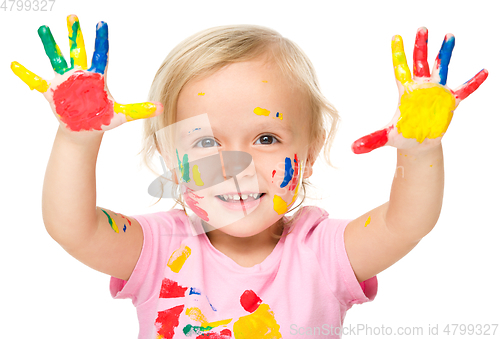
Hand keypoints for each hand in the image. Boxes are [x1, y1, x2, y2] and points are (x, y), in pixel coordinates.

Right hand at [11, 14, 162, 131]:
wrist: (85, 131)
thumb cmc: (102, 120)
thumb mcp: (122, 115)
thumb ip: (140, 110)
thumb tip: (161, 108)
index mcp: (97, 77)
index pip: (101, 55)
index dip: (101, 40)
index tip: (102, 23)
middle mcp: (80, 75)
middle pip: (78, 50)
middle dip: (76, 34)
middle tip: (73, 16)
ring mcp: (65, 81)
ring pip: (57, 58)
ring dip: (50, 44)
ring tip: (44, 28)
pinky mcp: (52, 92)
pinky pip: (36, 81)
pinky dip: (25, 74)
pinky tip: (13, 64)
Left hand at [352, 27, 487, 153]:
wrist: (419, 144)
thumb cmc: (402, 136)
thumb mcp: (386, 137)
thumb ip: (371, 140)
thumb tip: (353, 149)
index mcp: (405, 92)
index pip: (400, 68)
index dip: (398, 53)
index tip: (395, 36)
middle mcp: (421, 87)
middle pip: (420, 62)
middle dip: (421, 46)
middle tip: (421, 28)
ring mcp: (436, 93)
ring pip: (441, 68)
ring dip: (444, 53)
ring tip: (449, 36)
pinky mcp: (449, 102)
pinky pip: (464, 90)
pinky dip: (473, 82)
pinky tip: (483, 72)